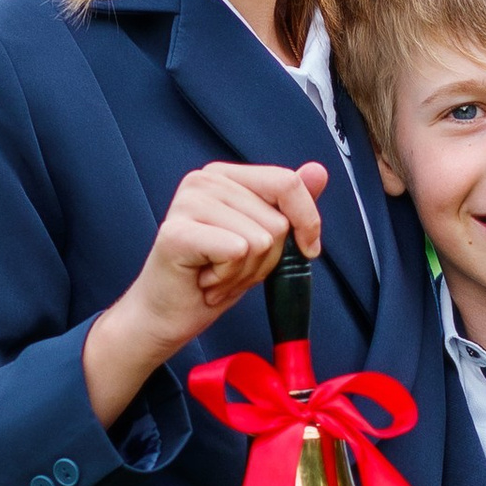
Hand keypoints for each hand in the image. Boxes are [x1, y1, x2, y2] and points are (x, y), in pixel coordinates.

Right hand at [82, 159, 327, 426]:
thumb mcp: (264, 242)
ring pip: (260, 241)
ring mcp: (188, 202)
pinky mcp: (177, 232)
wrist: (167, 315)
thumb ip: (289, 205)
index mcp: (226, 176)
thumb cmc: (213, 278)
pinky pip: (237, 252)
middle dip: (265, 261)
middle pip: (277, 221)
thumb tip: (318, 170)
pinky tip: (205, 281)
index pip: (287, 182)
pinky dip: (228, 279)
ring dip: (244, 274)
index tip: (308, 250)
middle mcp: (205, 180)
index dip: (308, 221)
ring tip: (217, 276)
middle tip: (232, 270)